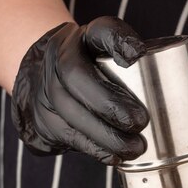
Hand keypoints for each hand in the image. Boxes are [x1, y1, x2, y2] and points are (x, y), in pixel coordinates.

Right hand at [11, 16, 149, 164]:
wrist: (40, 80)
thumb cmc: (87, 69)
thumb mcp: (105, 52)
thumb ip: (128, 56)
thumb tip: (147, 64)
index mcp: (80, 39)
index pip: (100, 31)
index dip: (118, 40)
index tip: (137, 54)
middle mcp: (56, 59)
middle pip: (77, 77)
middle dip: (111, 104)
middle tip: (141, 122)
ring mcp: (43, 91)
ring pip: (71, 113)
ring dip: (107, 135)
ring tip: (135, 146)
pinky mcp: (39, 121)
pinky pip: (67, 137)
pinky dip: (95, 149)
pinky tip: (115, 156)